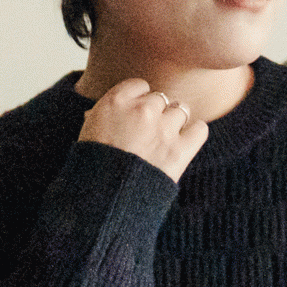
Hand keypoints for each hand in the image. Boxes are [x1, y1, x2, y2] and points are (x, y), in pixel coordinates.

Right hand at [77, 78, 207, 181]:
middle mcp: (142, 110)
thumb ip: (104, 115)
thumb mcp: (87, 132)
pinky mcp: (180, 150)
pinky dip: (194, 135)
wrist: (103, 199)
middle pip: (160, 99)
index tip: (134, 116)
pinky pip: (199, 129)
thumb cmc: (91, 168)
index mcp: (115, 101)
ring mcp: (164, 129)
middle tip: (146, 134)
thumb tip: (109, 111)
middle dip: (156, 114)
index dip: (138, 100)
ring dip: (175, 124)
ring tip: (163, 142)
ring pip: (181, 111)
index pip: (139, 86)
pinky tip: (184, 144)